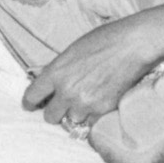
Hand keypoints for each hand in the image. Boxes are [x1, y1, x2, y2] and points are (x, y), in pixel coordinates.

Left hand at [21, 14, 163, 132]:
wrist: (134, 45)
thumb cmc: (105, 40)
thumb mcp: (73, 50)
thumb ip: (60, 69)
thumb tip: (49, 82)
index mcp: (56, 72)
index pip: (31, 96)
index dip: (30, 103)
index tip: (31, 106)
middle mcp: (66, 91)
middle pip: (49, 116)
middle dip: (55, 111)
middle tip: (63, 105)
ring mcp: (84, 103)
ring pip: (71, 120)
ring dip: (76, 113)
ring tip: (87, 100)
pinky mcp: (102, 110)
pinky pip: (90, 122)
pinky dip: (93, 116)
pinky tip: (99, 102)